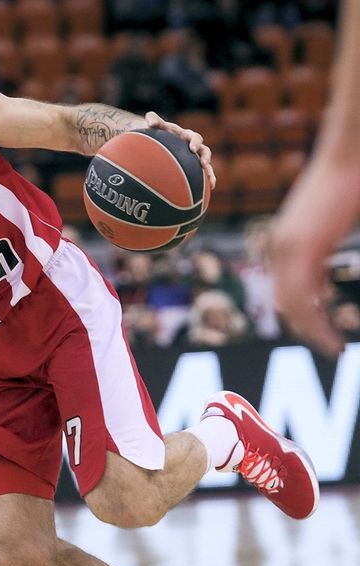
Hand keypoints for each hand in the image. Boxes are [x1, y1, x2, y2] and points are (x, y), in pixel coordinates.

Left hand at [145, 111, 215, 190]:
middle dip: (206, 157)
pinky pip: (201, 175)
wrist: (157, 138)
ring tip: (212, 182)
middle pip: (204, 150)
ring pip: (206, 165)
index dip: (195, 142)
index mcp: (186, 136)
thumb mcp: (155, 125)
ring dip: (210, 173)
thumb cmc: (156, 131)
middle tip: (204, 164)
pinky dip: (205, 182)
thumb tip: (150, 120)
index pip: (194, 137)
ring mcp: (193, 157)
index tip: (192, 148)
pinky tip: (208, 191)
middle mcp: (193, 146)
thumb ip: (153, 120)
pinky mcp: (192, 167)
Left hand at [269, 164, 350, 358]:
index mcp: (283, 244)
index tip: (323, 334)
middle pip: (285, 302)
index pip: (285, 290)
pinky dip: (316, 322)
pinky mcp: (301, 247)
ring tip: (334, 348)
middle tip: (331, 348)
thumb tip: (321, 277)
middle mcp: (278, 248)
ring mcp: (286, 248)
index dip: (301, 316)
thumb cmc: (348, 185)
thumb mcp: (329, 227)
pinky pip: (302, 297)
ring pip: (291, 305)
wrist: (349, 156)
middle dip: (306, 329)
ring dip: (312, 331)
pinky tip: (335, 337)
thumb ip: (320, 254)